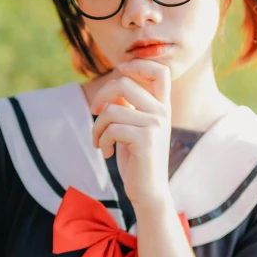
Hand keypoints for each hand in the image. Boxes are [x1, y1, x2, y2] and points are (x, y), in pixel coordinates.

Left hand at [90, 59, 171, 207]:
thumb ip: (127, 107)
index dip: (138, 64)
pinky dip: (101, 140)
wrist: (149, 192)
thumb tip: (112, 90)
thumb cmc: (137, 160)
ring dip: (97, 127)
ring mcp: (156, 125)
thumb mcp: (132, 128)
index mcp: (162, 107)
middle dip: (101, 95)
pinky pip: (111, 128)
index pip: (160, 71)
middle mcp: (162, 112)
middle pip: (124, 82)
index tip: (120, 71)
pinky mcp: (145, 139)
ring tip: (99, 141)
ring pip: (111, 109)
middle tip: (94, 111)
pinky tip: (107, 152)